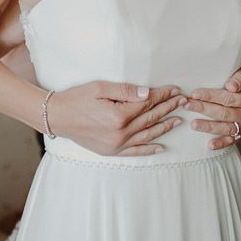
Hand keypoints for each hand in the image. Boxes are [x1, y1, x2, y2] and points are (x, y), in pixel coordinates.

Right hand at [46, 81, 185, 155]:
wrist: (57, 116)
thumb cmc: (77, 98)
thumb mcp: (100, 88)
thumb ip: (125, 91)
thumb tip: (147, 93)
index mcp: (118, 116)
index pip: (147, 103)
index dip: (162, 95)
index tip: (174, 89)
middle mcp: (120, 133)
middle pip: (149, 118)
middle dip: (168, 108)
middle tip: (182, 101)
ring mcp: (116, 145)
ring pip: (147, 136)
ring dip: (164, 127)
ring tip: (178, 120)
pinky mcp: (111, 151)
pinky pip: (135, 152)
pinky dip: (149, 149)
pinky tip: (161, 146)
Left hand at [184, 60, 240, 149]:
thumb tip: (231, 86)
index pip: (228, 98)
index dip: (210, 96)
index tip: (195, 93)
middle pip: (224, 113)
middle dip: (203, 108)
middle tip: (187, 105)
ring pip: (225, 127)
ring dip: (208, 126)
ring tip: (193, 124)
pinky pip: (232, 140)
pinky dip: (221, 143)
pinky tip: (209, 145)